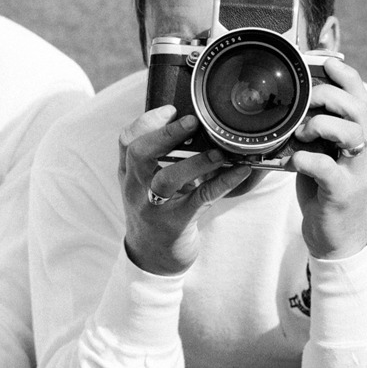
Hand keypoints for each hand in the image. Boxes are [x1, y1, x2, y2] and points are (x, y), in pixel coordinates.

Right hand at [118, 106, 251, 275]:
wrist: (152, 258)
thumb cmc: (156, 211)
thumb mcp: (147, 183)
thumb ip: (160, 157)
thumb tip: (197, 125)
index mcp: (129, 174)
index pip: (126, 142)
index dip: (146, 122)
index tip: (170, 109)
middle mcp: (135, 188)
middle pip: (139, 154)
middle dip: (165, 134)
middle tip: (192, 121)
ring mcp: (152, 208)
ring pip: (167, 179)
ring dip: (195, 162)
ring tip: (219, 151)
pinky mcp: (175, 224)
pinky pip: (199, 199)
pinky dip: (221, 183)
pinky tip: (240, 171)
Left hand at [289, 59, 366, 259]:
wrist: (339, 240)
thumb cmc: (327, 190)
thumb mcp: (327, 153)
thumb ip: (320, 129)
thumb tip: (296, 101)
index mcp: (365, 136)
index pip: (362, 97)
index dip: (346, 76)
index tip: (324, 62)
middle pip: (360, 108)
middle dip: (329, 96)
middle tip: (306, 102)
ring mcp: (359, 172)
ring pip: (353, 133)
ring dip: (322, 124)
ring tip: (302, 133)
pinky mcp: (344, 193)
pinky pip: (328, 168)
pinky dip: (307, 159)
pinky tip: (295, 159)